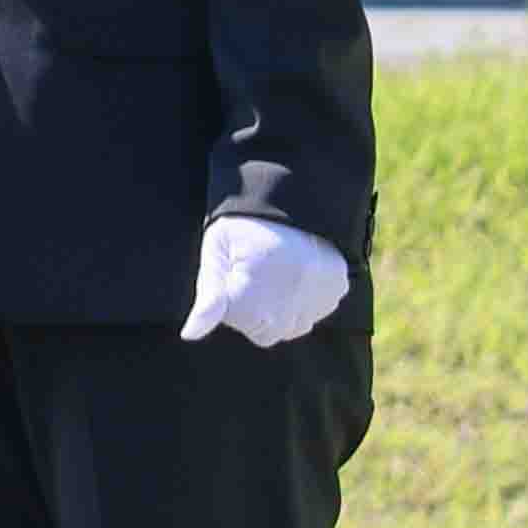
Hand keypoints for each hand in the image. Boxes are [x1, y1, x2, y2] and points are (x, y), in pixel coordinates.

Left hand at [180, 210, 352, 347]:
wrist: (290, 192)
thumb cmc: (243, 225)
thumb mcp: (216, 253)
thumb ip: (207, 299)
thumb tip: (190, 335)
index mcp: (253, 292)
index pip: (234, 320)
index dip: (228, 294)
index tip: (233, 267)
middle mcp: (289, 302)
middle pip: (263, 332)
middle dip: (253, 309)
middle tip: (254, 270)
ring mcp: (318, 297)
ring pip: (292, 327)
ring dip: (280, 309)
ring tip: (275, 272)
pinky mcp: (338, 289)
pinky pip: (316, 312)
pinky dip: (305, 300)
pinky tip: (296, 272)